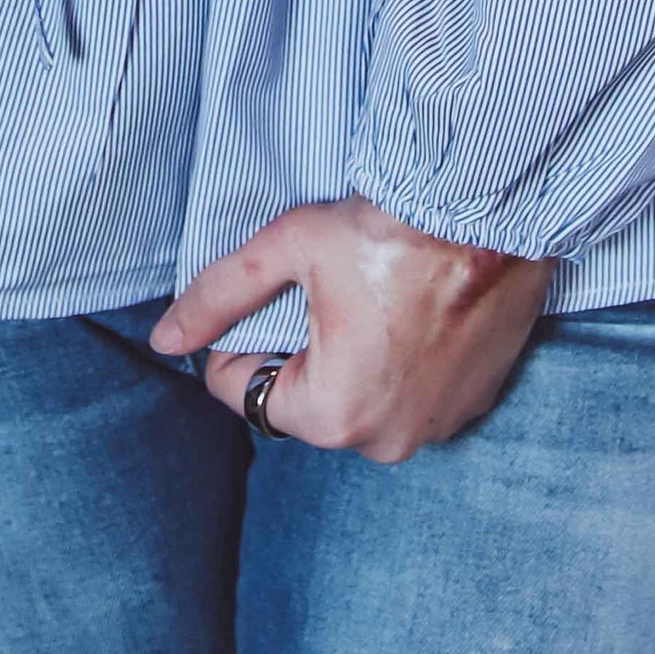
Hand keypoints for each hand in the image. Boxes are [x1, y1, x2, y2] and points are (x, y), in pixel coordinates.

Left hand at [150, 197, 551, 461]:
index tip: (266, 296)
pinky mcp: (473, 406)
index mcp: (333, 414)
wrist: (490, 211)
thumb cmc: (390, 229)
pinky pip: (411, 397)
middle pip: (305, 401)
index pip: (244, 392)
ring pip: (359, 400)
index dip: (239, 340)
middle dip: (299, 352)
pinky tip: (409, 311)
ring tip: (367, 297)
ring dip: (351, 360)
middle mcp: (386, 441)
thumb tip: (164, 338)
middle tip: (321, 290)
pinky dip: (402, 364)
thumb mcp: (289, 249)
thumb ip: (219, 297)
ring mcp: (437, 429)